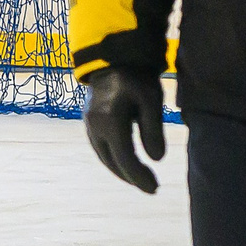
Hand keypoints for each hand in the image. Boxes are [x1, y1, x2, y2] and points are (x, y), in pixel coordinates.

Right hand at [83, 64, 167, 193]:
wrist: (112, 57)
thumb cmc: (136, 77)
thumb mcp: (151, 100)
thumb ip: (153, 130)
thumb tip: (156, 160)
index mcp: (111, 121)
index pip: (125, 159)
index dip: (139, 177)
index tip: (154, 188)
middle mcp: (95, 126)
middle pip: (112, 162)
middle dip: (131, 177)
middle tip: (151, 187)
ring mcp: (89, 124)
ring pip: (104, 156)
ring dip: (121, 170)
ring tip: (139, 178)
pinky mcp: (89, 121)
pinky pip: (100, 147)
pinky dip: (113, 158)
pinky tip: (125, 160)